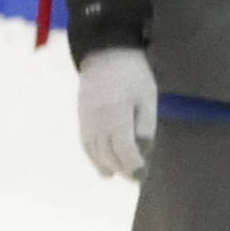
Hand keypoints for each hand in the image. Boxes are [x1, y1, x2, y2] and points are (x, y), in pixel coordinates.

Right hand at [75, 47, 161, 182]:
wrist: (104, 53)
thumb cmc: (133, 74)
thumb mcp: (148, 97)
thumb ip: (146, 124)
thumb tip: (142, 149)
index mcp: (118, 114)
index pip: (124, 148)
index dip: (134, 165)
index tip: (142, 175)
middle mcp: (99, 121)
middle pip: (109, 154)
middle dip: (122, 169)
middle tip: (136, 178)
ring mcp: (87, 120)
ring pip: (95, 152)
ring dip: (107, 166)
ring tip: (118, 175)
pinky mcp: (81, 118)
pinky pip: (86, 144)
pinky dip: (93, 158)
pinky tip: (102, 167)